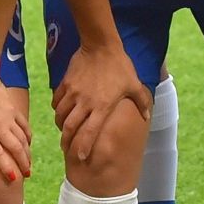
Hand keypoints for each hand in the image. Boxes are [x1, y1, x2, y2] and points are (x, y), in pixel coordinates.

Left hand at [0, 80, 31, 183]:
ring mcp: (8, 118)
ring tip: (28, 162)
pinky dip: (27, 136)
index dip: (7, 167)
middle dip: (23, 163)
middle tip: (26, 174)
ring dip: (27, 152)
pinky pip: (24, 126)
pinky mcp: (13, 110)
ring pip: (22, 139)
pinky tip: (28, 142)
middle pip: (15, 149)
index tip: (13, 178)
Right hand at [51, 42, 151, 162]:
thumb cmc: (119, 66)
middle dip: (67, 141)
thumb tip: (147, 116)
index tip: (80, 158)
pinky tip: (60, 110)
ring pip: (61, 115)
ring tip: (63, 130)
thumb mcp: (133, 84)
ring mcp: (73, 93)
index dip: (83, 147)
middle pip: (70, 127)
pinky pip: (57, 100)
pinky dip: (57, 108)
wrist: (101, 45)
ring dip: (61, 125)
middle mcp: (84, 102)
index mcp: (101, 106)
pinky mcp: (65, 83)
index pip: (89, 132)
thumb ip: (141, 102)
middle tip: (66, 149)